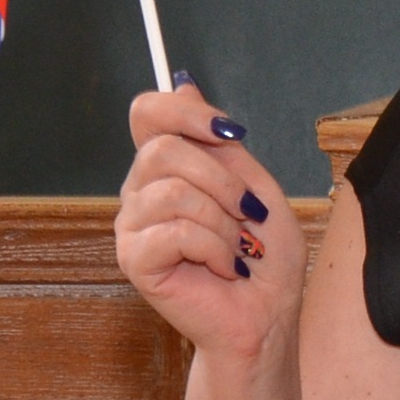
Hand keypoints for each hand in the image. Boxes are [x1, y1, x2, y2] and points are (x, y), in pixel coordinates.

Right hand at [115, 81, 303, 367]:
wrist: (267, 314)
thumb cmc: (264, 255)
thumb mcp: (254, 185)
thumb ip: (218, 142)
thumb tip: (183, 85)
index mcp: (167, 168)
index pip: (149, 113)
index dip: (185, 112)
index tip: (229, 133)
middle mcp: (141, 191)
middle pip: (163, 149)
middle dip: (223, 180)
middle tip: (247, 214)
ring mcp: (133, 225)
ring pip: (174, 191)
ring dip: (224, 221)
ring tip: (235, 247)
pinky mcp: (134, 259)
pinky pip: (175, 231)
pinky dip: (214, 248)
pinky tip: (222, 267)